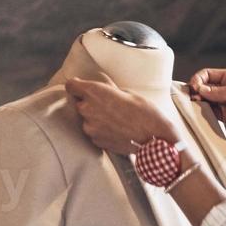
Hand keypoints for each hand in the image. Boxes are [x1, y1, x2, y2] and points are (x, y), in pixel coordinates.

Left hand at [65, 74, 181, 154]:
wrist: (154, 138)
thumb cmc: (145, 114)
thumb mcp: (129, 94)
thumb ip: (110, 89)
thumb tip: (104, 85)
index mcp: (95, 93)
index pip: (71, 85)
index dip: (77, 86)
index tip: (82, 88)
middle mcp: (88, 109)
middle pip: (80, 104)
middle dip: (91, 104)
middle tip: (109, 106)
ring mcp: (90, 127)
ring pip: (87, 119)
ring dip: (97, 119)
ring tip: (116, 120)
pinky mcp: (96, 141)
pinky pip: (94, 132)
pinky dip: (102, 131)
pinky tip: (117, 130)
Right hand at [187, 68, 225, 144]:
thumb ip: (223, 91)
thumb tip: (201, 90)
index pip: (207, 74)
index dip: (198, 79)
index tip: (195, 87)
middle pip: (203, 88)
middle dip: (196, 92)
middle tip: (193, 99)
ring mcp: (225, 103)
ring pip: (204, 101)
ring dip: (198, 104)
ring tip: (197, 107)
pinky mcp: (225, 117)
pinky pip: (210, 114)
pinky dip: (204, 114)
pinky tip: (203, 115)